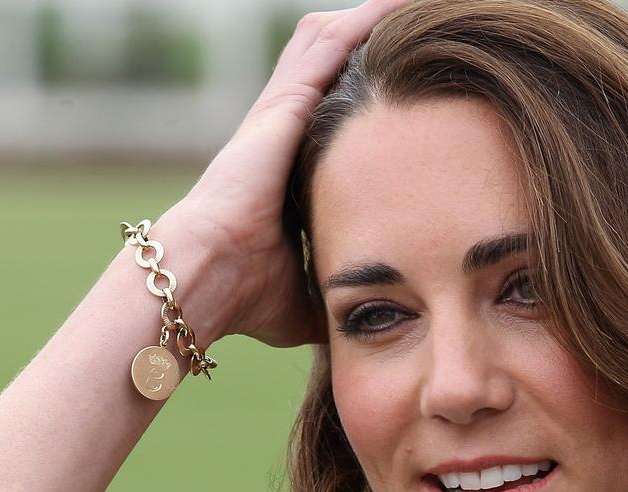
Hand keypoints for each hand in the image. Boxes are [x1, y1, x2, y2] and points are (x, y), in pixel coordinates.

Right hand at [152, 0, 413, 347]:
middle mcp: (283, 130)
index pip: (336, 116)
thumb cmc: (244, 296)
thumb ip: (338, 296)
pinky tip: (395, 5)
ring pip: (327, 43)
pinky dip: (362, 23)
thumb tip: (369, 324)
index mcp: (290, 168)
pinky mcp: (281, 106)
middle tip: (424, 30)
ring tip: (416, 7)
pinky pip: (326, 47)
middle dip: (373, 46)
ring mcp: (279, 113)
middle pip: (331, 66)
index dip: (369, 97)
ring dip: (366, 22)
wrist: (203, 279)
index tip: (414, 91)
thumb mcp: (308, 298)